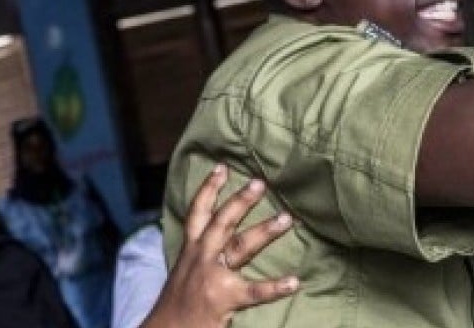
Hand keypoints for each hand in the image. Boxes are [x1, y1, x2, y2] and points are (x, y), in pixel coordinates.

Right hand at [141, 165, 297, 327]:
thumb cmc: (179, 305)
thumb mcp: (185, 273)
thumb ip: (202, 256)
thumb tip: (220, 241)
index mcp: (191, 251)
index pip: (198, 214)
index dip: (208, 189)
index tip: (221, 167)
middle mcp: (200, 258)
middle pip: (222, 222)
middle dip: (241, 200)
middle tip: (261, 182)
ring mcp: (212, 277)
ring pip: (240, 246)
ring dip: (264, 230)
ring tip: (287, 219)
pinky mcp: (223, 298)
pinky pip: (254, 291)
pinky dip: (275, 287)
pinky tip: (294, 282)